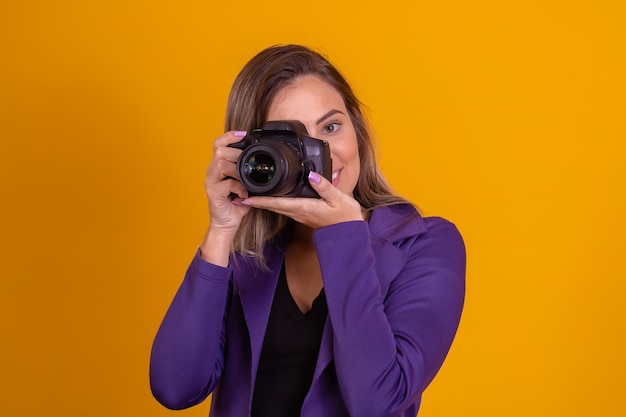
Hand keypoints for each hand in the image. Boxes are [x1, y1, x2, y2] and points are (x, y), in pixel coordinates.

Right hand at [204, 131, 250, 236]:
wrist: (227, 223)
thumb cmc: (236, 203)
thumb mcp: (245, 184)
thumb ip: (249, 172)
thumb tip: (264, 162)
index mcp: (218, 166)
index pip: (218, 144)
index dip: (229, 136)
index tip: (244, 134)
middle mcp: (212, 171)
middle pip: (219, 151)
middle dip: (236, 154)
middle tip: (248, 164)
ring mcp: (210, 182)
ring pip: (221, 164)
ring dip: (237, 171)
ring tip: (246, 180)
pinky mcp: (212, 193)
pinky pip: (226, 184)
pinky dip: (238, 187)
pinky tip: (244, 194)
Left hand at [240, 171, 364, 228]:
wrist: (348, 233)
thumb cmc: (344, 217)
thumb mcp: (338, 199)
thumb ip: (324, 186)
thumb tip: (311, 174)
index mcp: (304, 207)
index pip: (277, 203)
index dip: (260, 200)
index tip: (245, 197)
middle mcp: (298, 212)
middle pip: (271, 205)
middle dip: (255, 200)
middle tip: (239, 193)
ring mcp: (299, 214)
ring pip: (276, 206)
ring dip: (262, 201)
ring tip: (247, 194)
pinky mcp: (303, 213)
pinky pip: (283, 207)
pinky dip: (272, 202)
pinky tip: (269, 197)